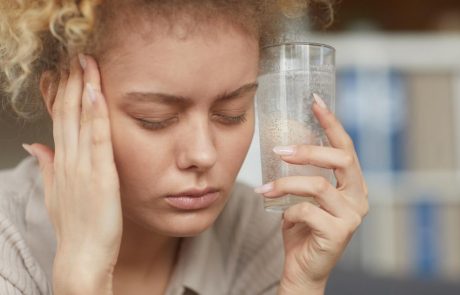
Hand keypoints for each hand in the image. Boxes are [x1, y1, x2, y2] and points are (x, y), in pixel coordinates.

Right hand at [23, 55, 121, 293]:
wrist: (82, 258)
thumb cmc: (75, 229)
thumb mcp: (56, 194)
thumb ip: (48, 167)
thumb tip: (36, 146)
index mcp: (61, 164)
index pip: (59, 120)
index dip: (62, 94)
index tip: (65, 72)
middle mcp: (68, 161)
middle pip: (67, 114)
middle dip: (70, 83)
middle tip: (75, 56)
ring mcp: (83, 168)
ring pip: (79, 120)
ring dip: (82, 88)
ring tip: (85, 62)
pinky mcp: (101, 176)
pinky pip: (98, 139)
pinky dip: (96, 114)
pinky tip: (96, 92)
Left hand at [255, 96, 368, 293]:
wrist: (303, 268)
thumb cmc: (302, 228)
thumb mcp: (304, 196)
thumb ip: (304, 173)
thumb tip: (285, 143)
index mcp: (353, 184)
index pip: (346, 147)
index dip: (332, 123)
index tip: (315, 101)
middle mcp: (359, 197)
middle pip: (341, 160)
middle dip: (308, 151)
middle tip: (280, 149)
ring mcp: (352, 216)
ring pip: (318, 186)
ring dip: (285, 183)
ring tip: (265, 188)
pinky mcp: (338, 233)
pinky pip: (307, 211)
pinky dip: (288, 211)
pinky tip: (282, 218)